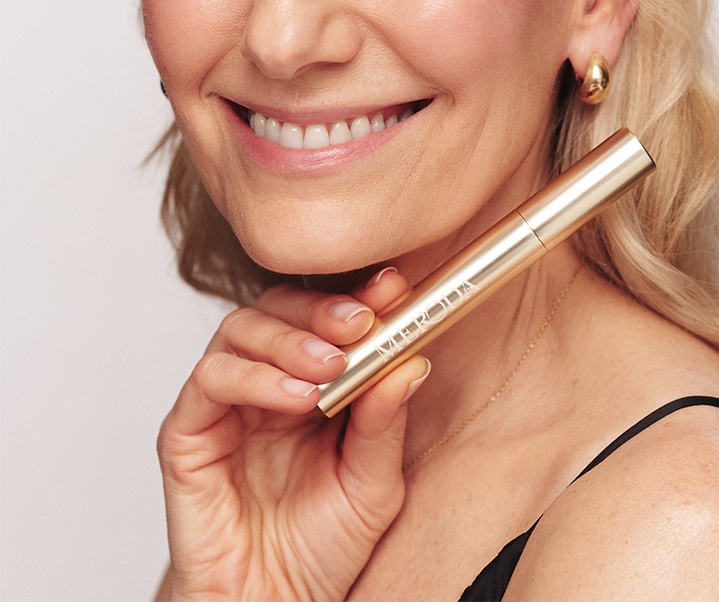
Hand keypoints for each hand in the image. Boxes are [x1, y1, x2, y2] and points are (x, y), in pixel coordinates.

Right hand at [156, 269, 427, 600]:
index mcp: (316, 384)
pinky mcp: (187, 434)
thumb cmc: (321, 548)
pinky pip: (209, 380)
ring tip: (330, 366)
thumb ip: (385, 423)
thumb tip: (412, 361)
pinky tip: (293, 398)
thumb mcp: (374, 485)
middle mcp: (269, 383)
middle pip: (282, 308)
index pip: (329, 319)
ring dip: (290, 338)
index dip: (360, 296)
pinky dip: (253, 376)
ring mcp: (226, 405)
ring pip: (242, 329)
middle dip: (324, 308)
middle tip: (360, 322)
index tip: (394, 289)